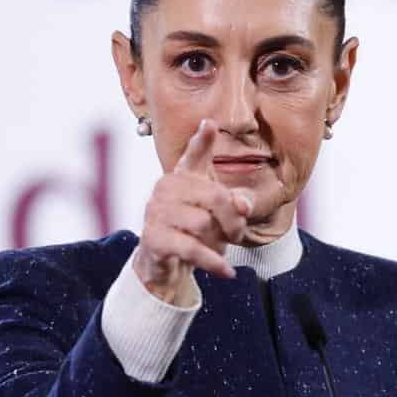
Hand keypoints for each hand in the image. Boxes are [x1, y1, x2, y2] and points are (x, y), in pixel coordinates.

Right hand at [132, 120, 254, 304]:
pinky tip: (227, 272)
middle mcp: (167, 187)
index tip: (210, 124)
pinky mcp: (153, 237)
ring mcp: (157, 211)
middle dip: (235, 221)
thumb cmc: (195, 228)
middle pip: (216, 198)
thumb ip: (235, 204)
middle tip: (238, 235)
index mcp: (184, 176)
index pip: (193, 154)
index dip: (203, 140)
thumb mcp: (219, 214)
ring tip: (220, 248)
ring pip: (204, 224)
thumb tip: (243, 205)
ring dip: (221, 242)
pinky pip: (192, 248)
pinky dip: (213, 262)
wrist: (164, 260)